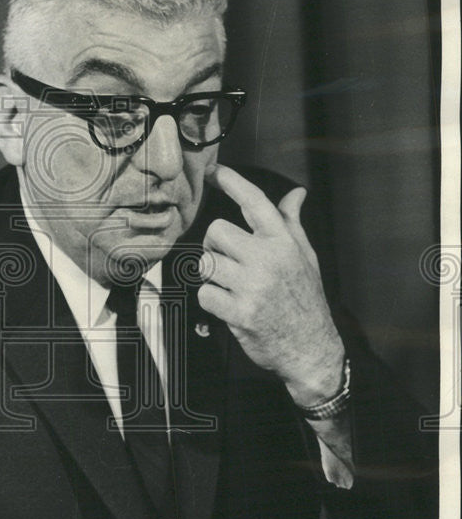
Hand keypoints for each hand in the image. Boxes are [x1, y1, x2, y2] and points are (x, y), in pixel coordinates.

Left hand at [199, 164, 344, 405]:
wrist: (311, 348)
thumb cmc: (305, 300)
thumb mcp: (305, 257)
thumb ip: (292, 224)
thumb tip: (296, 194)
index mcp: (283, 243)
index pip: (255, 202)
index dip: (232, 182)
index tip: (215, 171)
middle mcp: (268, 260)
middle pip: (216, 232)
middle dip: (214, 245)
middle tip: (226, 259)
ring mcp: (254, 287)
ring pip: (206, 263)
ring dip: (211, 274)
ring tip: (228, 284)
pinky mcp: (240, 313)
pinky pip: (205, 295)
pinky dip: (211, 301)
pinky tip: (227, 305)